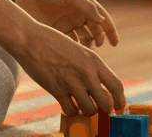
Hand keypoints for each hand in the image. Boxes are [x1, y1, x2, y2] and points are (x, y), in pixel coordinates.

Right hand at [12, 23, 126, 116]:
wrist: (31, 39)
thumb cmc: (54, 42)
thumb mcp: (79, 50)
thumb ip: (90, 67)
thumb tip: (98, 86)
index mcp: (94, 61)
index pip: (117, 85)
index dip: (120, 100)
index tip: (119, 107)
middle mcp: (87, 73)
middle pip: (106, 103)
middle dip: (105, 110)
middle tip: (100, 110)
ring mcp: (72, 82)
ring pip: (89, 110)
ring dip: (87, 111)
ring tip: (82, 106)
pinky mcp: (56, 90)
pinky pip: (70, 110)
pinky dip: (71, 111)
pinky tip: (68, 104)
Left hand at [14, 0, 118, 47]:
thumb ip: (86, 6)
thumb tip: (102, 20)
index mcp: (83, 5)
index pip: (102, 19)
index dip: (110, 31)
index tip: (115, 43)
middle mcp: (76, 16)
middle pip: (93, 31)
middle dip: (98, 40)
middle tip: (97, 47)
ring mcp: (66, 24)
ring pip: (81, 39)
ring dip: (85, 46)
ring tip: (84, 51)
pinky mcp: (54, 31)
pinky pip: (67, 43)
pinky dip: (71, 49)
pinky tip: (71, 53)